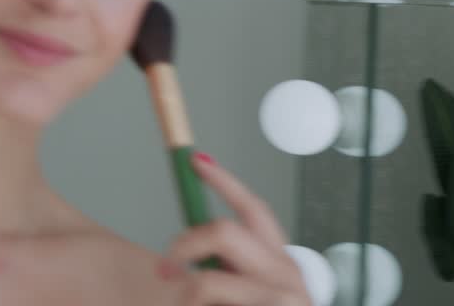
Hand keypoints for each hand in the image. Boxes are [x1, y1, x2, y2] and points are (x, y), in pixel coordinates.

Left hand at [159, 152, 311, 305]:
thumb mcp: (251, 295)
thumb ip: (232, 272)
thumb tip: (195, 255)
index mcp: (279, 262)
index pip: (252, 208)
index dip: (223, 181)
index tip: (198, 161)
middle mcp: (286, 270)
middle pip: (225, 231)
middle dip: (186, 244)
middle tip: (167, 267)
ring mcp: (283, 291)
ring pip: (207, 278)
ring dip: (187, 295)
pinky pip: (208, 298)